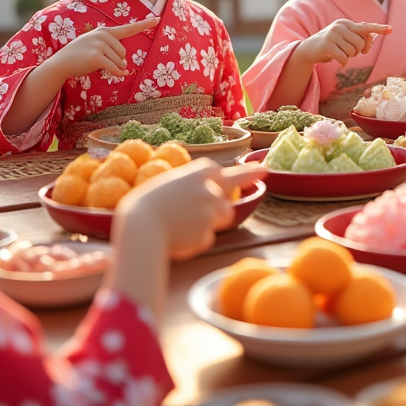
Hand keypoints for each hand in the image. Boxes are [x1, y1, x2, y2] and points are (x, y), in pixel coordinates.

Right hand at [51, 17, 158, 78]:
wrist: (61, 63)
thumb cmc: (80, 55)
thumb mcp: (95, 46)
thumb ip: (112, 50)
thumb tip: (125, 67)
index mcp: (105, 31)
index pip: (128, 28)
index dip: (144, 24)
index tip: (158, 19)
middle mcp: (103, 35)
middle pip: (124, 53)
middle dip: (116, 61)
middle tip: (99, 60)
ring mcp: (100, 44)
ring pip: (120, 62)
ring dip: (112, 67)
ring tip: (95, 63)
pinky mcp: (97, 56)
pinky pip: (115, 68)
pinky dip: (117, 73)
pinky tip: (118, 74)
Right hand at [115, 159, 266, 260]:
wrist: (141, 227)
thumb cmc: (145, 206)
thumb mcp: (165, 185)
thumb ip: (187, 186)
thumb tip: (200, 192)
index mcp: (197, 173)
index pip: (218, 170)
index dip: (226, 173)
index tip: (248, 167)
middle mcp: (210, 188)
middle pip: (234, 184)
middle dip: (250, 174)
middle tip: (264, 170)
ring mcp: (212, 211)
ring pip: (224, 215)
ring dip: (213, 219)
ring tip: (185, 223)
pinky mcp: (209, 233)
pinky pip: (207, 236)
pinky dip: (196, 238)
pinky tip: (179, 237)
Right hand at [297, 20, 391, 66]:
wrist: (308, 49)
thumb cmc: (331, 45)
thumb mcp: (344, 38)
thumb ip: (358, 37)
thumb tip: (372, 38)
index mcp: (346, 23)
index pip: (366, 27)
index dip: (379, 29)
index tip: (391, 29)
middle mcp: (339, 26)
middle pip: (361, 44)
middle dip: (357, 52)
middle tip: (347, 52)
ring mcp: (332, 35)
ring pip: (353, 52)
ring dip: (348, 57)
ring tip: (339, 53)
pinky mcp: (326, 45)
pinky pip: (344, 58)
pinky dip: (343, 62)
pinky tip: (337, 60)